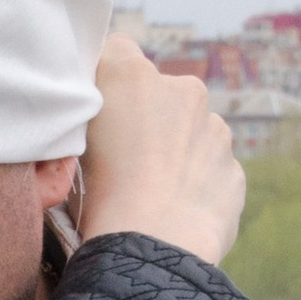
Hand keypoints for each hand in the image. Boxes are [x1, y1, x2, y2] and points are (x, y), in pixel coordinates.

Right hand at [75, 37, 247, 268]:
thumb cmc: (98, 194)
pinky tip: (174, 214)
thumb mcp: (67, 138)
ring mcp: (216, 133)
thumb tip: (100, 93)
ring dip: (176, 153)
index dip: (106, 78)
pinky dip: (196, 187)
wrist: (153, 247)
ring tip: (151, 194)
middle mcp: (183, 92)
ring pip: (192, 133)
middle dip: (148, 119)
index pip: (117, 52)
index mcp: (134, 77)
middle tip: (124, 162)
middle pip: (161, 95)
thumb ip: (86, 103)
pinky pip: (212, 172)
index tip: (98, 111)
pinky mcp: (234, 173)